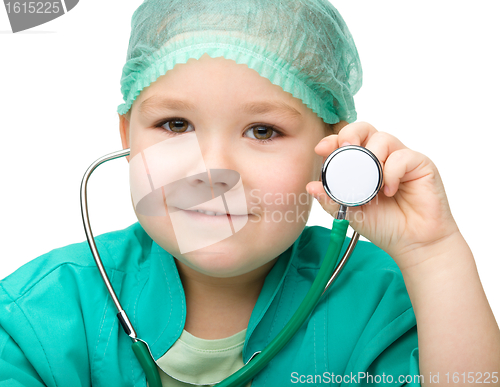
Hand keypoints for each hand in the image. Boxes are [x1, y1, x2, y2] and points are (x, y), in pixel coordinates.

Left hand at [306, 121, 460, 269]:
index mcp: (363, 164)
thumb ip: (331, 200)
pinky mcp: (421, 165)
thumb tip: (310, 186)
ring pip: (383, 139)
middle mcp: (382, 157)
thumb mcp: (351, 213)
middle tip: (344, 148)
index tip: (322, 149)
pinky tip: (389, 191)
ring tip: (372, 182)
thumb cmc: (384, 224)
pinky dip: (392, 172)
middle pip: (365, 129)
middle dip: (351, 134)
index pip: (347, 141)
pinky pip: (403, 157)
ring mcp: (401, 159)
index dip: (334, 139)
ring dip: (372, 157)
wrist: (412, 242)